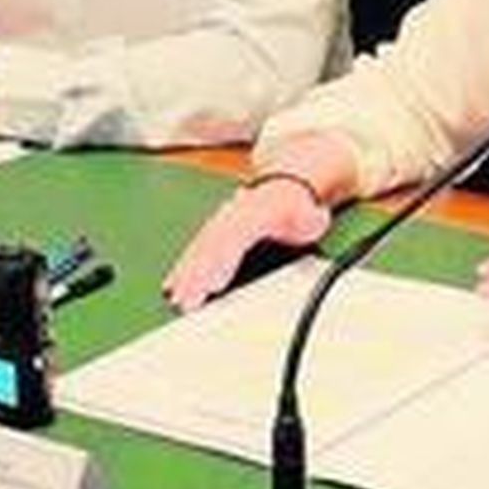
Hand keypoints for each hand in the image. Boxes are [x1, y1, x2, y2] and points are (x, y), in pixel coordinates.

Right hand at [162, 176, 331, 313]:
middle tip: (186, 302)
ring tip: (176, 299)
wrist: (284, 186)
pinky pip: (194, 250)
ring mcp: (220, 223)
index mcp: (256, 211)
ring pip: (198, 249)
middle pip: (210, 246)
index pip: (234, 237)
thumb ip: (311, 219)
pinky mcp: (213, 233)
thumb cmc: (296, 207)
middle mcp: (232, 216)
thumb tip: (315, 220)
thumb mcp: (310, 213)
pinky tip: (173, 286)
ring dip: (186, 274)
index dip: (222, 260)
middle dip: (197, 274)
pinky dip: (183, 268)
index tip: (212, 283)